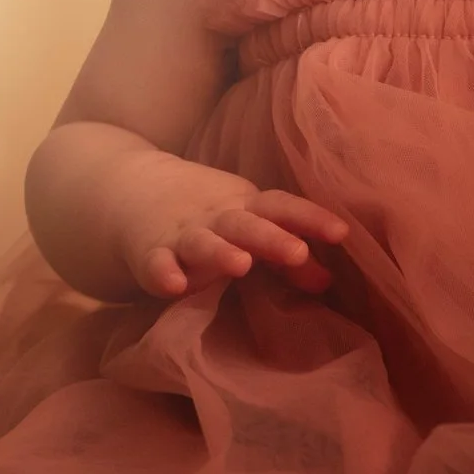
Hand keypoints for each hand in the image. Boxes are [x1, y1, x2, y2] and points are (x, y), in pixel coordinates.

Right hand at [117, 165, 348, 299]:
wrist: (132, 189)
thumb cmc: (208, 218)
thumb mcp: (248, 227)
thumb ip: (286, 259)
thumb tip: (328, 281)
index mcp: (245, 208)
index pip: (281, 208)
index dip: (310, 219)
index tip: (341, 233)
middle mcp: (217, 218)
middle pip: (246, 224)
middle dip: (271, 238)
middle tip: (298, 253)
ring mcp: (182, 233)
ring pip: (202, 242)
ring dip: (220, 252)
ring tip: (240, 264)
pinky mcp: (149, 251)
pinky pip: (156, 263)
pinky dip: (163, 272)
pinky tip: (173, 285)